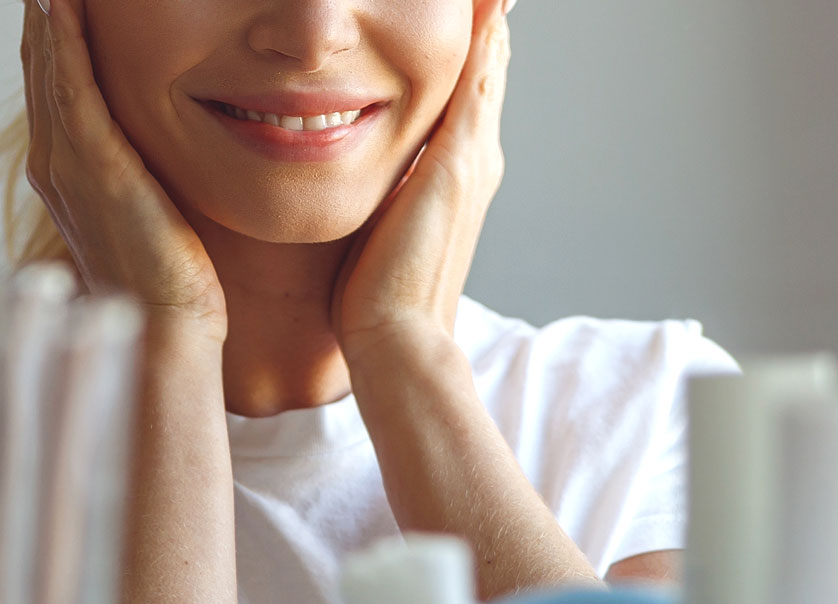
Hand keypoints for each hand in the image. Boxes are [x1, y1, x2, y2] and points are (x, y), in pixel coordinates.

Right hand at [22, 0, 226, 333]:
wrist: (168, 327)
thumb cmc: (171, 279)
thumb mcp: (151, 206)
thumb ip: (143, 168)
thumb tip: (167, 139)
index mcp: (64, 168)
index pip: (53, 77)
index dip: (53, 27)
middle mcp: (53, 161)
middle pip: (40, 61)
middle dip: (44, 9)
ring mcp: (66, 164)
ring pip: (47, 66)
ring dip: (46, 12)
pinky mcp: (93, 168)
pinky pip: (70, 88)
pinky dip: (63, 42)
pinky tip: (61, 3)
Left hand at [330, 0, 512, 357]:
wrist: (398, 336)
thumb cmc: (377, 298)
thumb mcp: (380, 226)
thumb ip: (381, 194)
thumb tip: (348, 172)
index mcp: (460, 173)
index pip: (469, 94)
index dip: (468, 50)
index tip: (464, 8)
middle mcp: (477, 158)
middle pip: (487, 70)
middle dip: (485, 24)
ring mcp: (474, 156)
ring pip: (488, 65)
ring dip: (489, 22)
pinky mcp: (461, 159)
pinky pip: (478, 78)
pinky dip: (484, 38)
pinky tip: (486, 4)